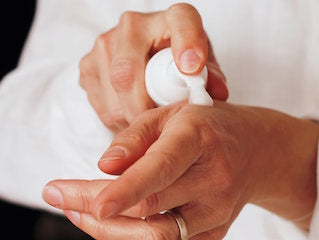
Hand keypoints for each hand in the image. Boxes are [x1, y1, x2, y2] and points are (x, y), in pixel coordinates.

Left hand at [43, 101, 318, 239]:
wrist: (257, 150)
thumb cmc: (209, 127)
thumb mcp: (171, 114)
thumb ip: (135, 138)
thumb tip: (104, 166)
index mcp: (198, 139)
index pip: (161, 169)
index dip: (125, 190)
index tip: (92, 204)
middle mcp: (212, 179)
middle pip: (150, 210)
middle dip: (95, 210)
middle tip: (61, 197)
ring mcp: (216, 211)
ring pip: (157, 239)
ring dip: (110, 232)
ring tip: (79, 212)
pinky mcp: (214, 232)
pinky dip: (133, 238)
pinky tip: (114, 222)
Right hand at [79, 3, 227, 132]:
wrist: (149, 57)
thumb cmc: (180, 62)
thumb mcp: (203, 67)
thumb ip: (211, 78)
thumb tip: (216, 93)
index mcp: (173, 18)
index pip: (181, 23)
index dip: (187, 44)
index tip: (192, 68)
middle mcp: (133, 25)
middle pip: (129, 73)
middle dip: (145, 109)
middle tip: (160, 127)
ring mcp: (105, 44)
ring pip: (113, 94)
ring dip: (132, 118)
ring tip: (149, 121)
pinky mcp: (88, 66)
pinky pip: (101, 104)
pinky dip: (119, 119)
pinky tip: (134, 116)